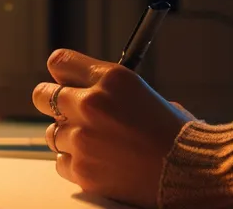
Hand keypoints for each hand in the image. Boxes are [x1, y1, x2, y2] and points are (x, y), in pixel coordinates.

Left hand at [33, 49, 193, 207]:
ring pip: (51, 133)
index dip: (61, 72)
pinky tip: (97, 161)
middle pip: (43, 95)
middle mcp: (92, 104)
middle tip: (67, 111)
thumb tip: (86, 92)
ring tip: (93, 142)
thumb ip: (110, 92)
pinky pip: (61, 162)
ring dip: (67, 136)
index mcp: (112, 78)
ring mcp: (83, 139)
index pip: (60, 62)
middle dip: (53, 102)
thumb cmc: (176, 134)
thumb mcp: (144, 94)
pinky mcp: (82, 169)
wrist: (189, 171)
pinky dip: (74, 163)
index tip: (64, 80)